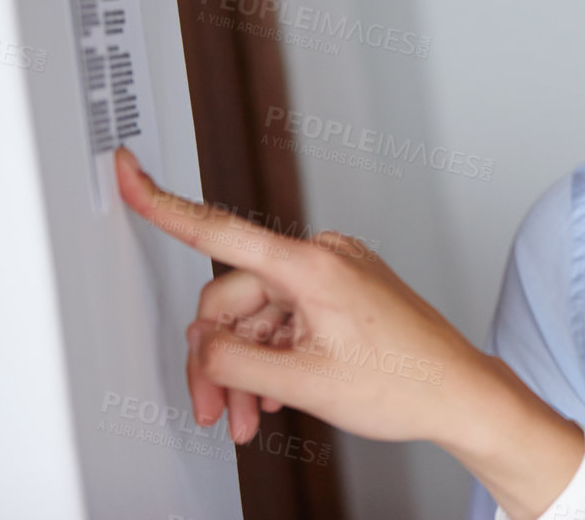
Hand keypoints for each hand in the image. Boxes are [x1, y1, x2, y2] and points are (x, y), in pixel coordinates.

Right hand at [114, 148, 581, 516]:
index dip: (163, 202)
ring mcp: (337, 272)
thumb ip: (233, 359)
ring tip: (250, 414)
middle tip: (218, 410)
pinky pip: (288, 317)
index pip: (218, 230)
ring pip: (259, 317)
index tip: (128, 170)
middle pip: (233, 300)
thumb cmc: (402, 384)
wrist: (456, 393)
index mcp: (312, 266)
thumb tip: (201, 345)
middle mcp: (324, 256)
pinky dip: (275, 355)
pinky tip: (275, 392)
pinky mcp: (345, 289)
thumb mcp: (301, 381)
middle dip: (219, 359)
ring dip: (246, 367)